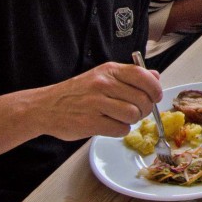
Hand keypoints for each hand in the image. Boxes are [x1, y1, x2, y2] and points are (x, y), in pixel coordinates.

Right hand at [38, 62, 163, 139]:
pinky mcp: (90, 123)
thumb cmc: (77, 93)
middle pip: (142, 99)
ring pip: (133, 115)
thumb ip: (130, 76)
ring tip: (121, 118)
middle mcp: (103, 84)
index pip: (143, 76)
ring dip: (132, 121)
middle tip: (137, 112)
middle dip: (145, 109)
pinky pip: (120, 129)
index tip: (155, 97)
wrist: (45, 107)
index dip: (154, 88)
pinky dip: (120, 130)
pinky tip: (111, 125)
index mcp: (109, 70)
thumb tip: (156, 76)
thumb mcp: (103, 76)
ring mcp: (96, 103)